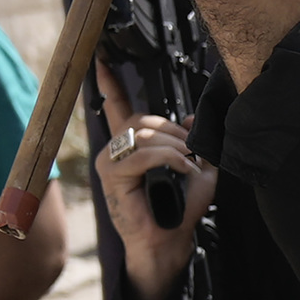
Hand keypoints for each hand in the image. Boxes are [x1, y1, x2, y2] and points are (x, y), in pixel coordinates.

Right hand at [90, 60, 213, 299]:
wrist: (169, 241)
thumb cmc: (181, 209)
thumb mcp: (198, 171)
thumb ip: (193, 143)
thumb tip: (192, 117)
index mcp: (132, 146)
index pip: (118, 106)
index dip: (110, 82)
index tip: (102, 58)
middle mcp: (116, 149)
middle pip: (145, 119)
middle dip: (177, 133)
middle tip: (196, 154)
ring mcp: (110, 160)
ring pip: (145, 135)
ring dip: (176, 147)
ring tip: (190, 165)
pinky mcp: (111, 174)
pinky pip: (144, 153)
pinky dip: (170, 158)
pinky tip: (184, 169)